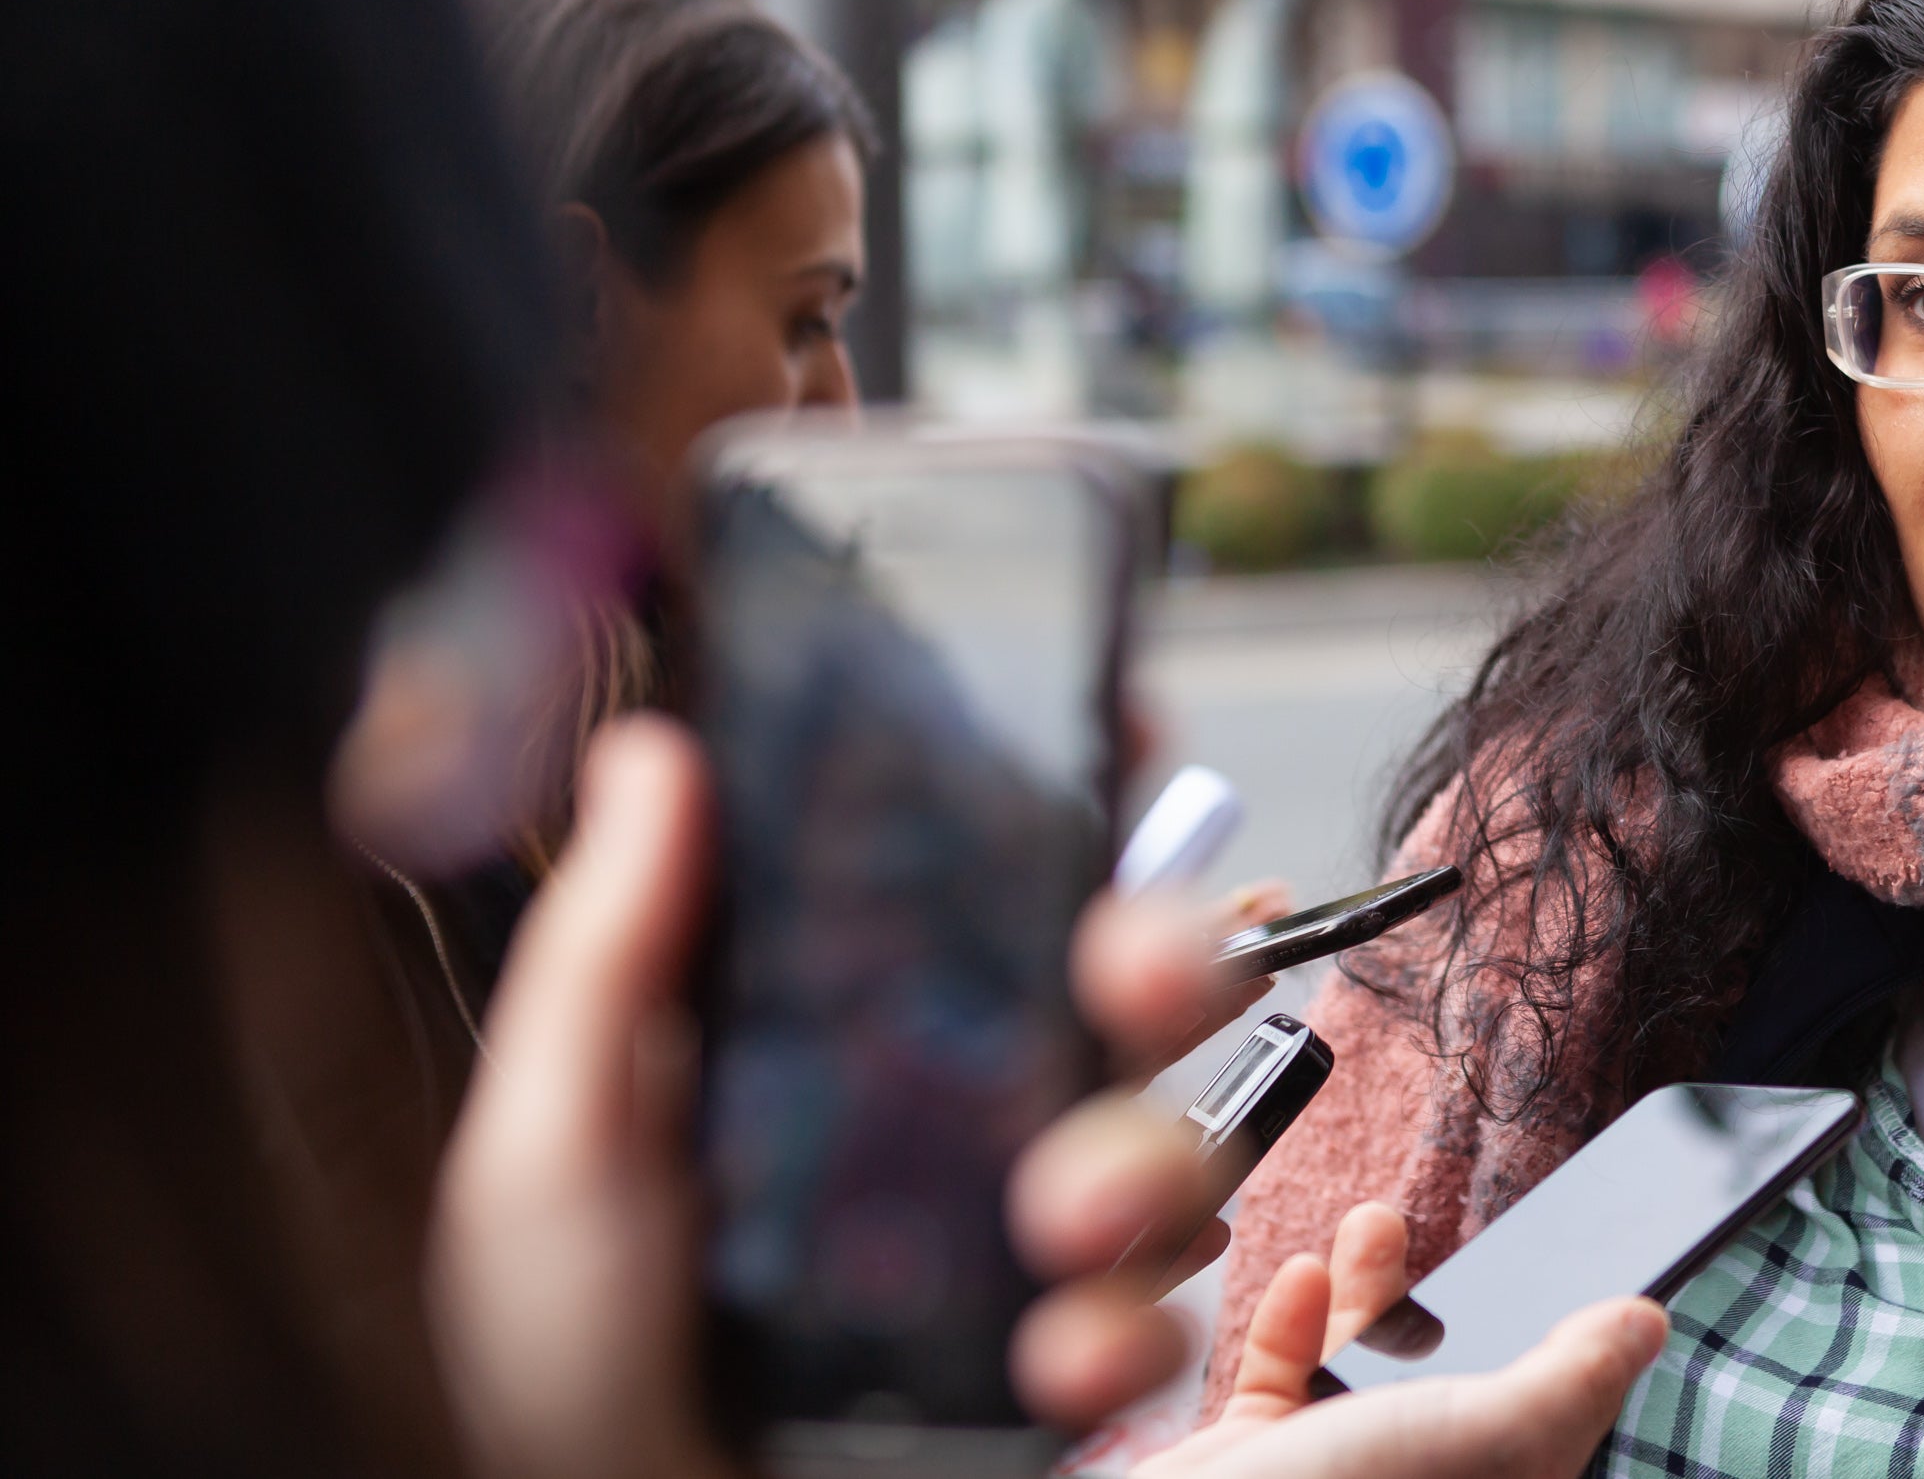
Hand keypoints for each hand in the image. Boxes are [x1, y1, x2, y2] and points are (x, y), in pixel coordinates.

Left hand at [428, 715, 1280, 1474]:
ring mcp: (1025, 1244)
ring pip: (1172, 1142)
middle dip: (1167, 959)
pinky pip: (1164, 1309)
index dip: (1067, 809)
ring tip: (1059, 1229)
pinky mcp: (1069, 1362)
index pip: (978, 896)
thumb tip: (653, 754)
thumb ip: (607, 960)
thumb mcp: (555, 1156)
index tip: (1124, 742)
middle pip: (1122, 993)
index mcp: (845, 1044)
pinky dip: (1129, 1324)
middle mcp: (955, 1125)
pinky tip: (1055, 1357)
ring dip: (1146, 1163)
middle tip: (1131, 979)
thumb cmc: (570, 1378)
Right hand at [1134, 1204, 1665, 1478]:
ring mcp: (1326, 1475)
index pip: (1547, 1417)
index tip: (1566, 1269)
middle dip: (1442, 1293)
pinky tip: (1298, 1279)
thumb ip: (1569, 1378)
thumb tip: (1646, 1322)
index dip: (1560, 1342)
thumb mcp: (1488, 1434)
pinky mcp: (1251, 1459)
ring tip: (1372, 1224)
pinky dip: (1288, 1323)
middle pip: (1448, 1377)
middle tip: (1449, 1230)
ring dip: (1366, 1289)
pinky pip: (1279, 1379)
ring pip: (1363, 1367)